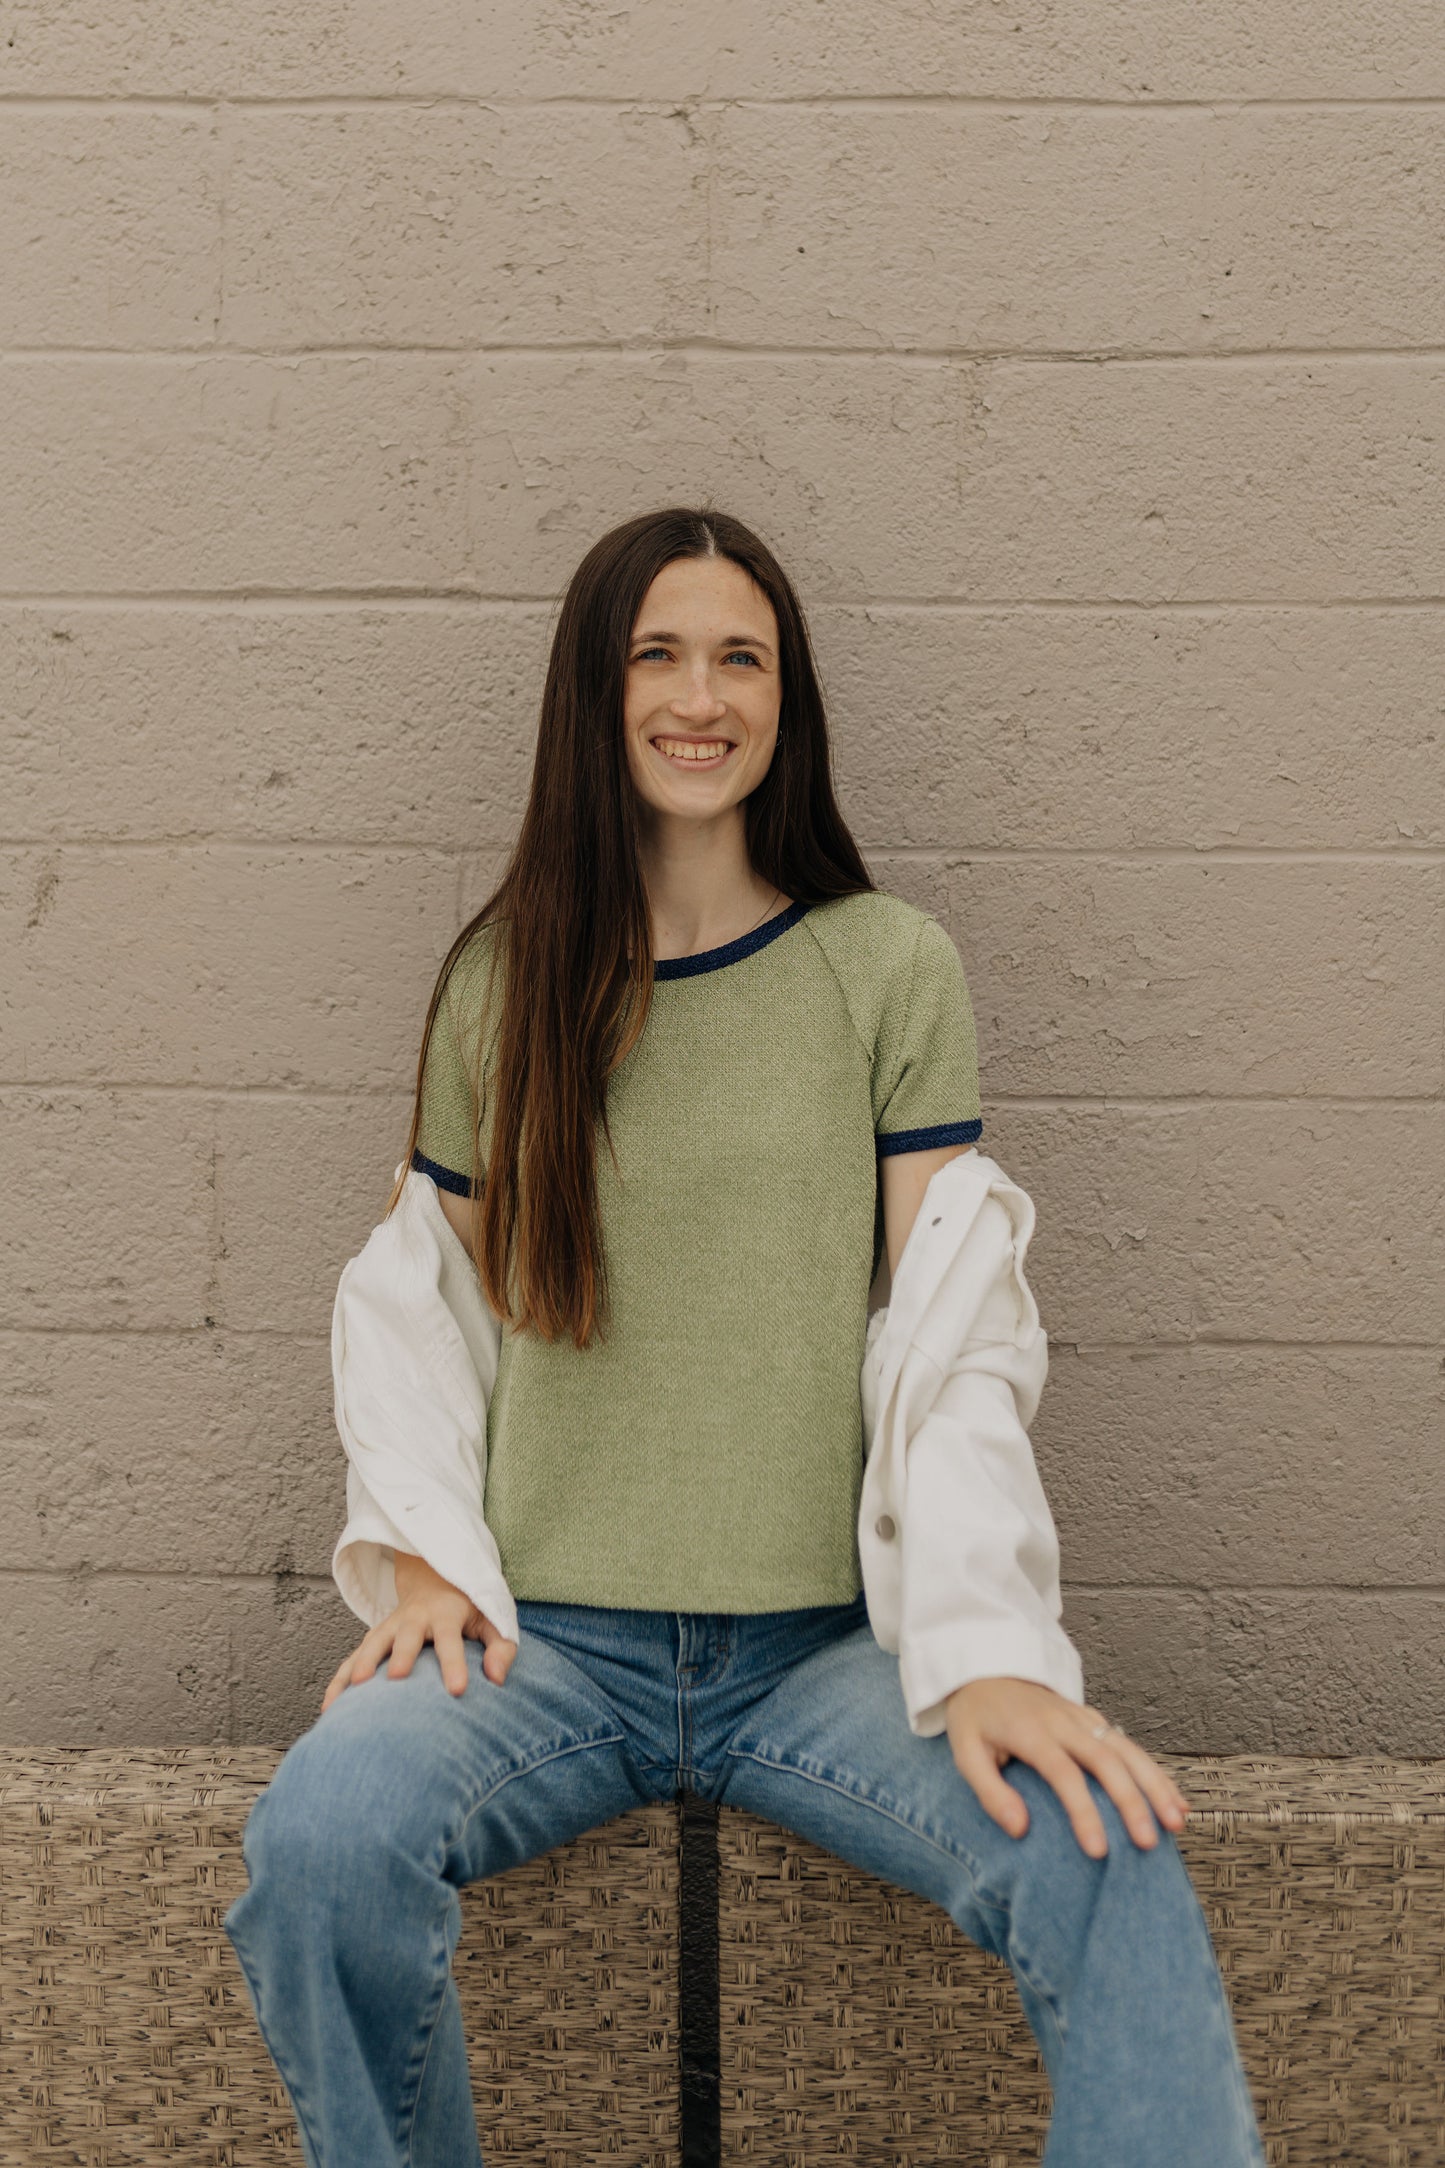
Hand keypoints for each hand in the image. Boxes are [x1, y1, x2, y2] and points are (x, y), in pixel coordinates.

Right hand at [320, 1551, 517, 1713]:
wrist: (435, 1578)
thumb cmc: (470, 1608)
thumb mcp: (493, 1619)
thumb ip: (501, 1648)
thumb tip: (497, 1679)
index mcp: (446, 1614)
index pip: (451, 1640)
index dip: (454, 1664)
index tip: (458, 1690)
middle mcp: (414, 1618)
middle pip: (405, 1635)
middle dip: (400, 1654)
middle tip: (395, 1677)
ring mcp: (389, 1626)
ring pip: (372, 1643)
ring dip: (361, 1664)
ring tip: (352, 1691)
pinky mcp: (373, 1638)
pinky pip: (352, 1658)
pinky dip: (339, 1680)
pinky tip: (329, 1708)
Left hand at [944, 1676, 1190, 1857]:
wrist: (986, 1669)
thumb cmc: (976, 1719)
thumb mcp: (965, 1753)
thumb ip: (990, 1792)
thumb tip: (1019, 1830)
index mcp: (1030, 1731)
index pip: (1063, 1773)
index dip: (1083, 1812)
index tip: (1098, 1851)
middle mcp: (1063, 1722)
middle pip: (1106, 1760)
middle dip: (1131, 1802)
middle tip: (1147, 1843)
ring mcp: (1082, 1718)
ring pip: (1127, 1749)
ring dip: (1154, 1785)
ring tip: (1176, 1821)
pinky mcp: (1093, 1719)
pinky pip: (1130, 1746)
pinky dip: (1155, 1773)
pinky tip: (1175, 1800)